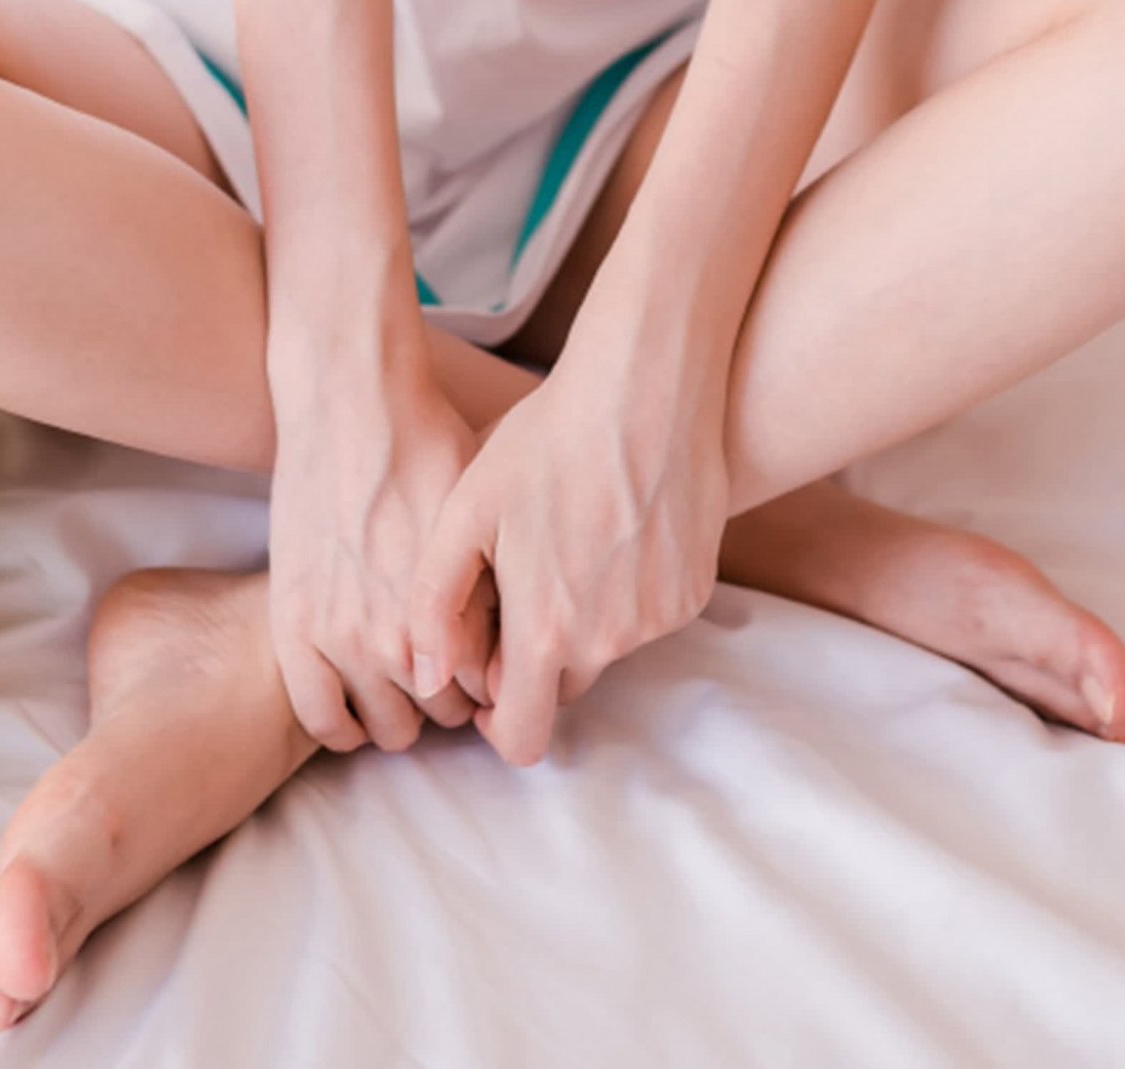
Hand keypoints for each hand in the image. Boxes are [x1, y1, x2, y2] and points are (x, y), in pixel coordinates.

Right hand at [266, 320, 473, 755]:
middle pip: (442, 714)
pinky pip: (319, 716)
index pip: (488, 691)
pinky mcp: (292, 627)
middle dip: (452, 700)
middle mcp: (401, 639)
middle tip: (448, 673)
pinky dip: (342, 727)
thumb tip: (506, 649)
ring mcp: (341, 637)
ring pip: (387, 728)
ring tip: (405, 688)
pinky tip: (357, 710)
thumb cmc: (429, 447)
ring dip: (401, 716)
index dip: (493, 680)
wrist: (352, 401)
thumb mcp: (482, 523)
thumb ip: (492, 596)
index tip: (486, 666)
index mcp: (454, 613)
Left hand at [406, 345, 730, 765]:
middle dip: (537, 657)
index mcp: (545, 633)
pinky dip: (626, 593)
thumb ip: (435, 605)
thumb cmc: (544, 441)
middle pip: (562, 688)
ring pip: (606, 649)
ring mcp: (658, 619)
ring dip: (583, 620)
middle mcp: (610, 642)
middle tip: (522, 582)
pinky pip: (647, 616)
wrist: (645, 388)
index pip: (521, 737)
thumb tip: (429, 679)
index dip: (495, 720)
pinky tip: (613, 528)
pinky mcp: (694, 592)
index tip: (487, 675)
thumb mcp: (466, 512)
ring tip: (568, 539)